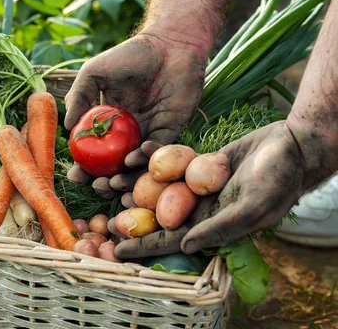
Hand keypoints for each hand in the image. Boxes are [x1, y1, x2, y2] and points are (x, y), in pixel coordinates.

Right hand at [64, 32, 206, 196]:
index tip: (76, 176)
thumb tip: (66, 128)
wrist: (169, 45)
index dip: (83, 168)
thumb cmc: (129, 56)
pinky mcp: (171, 132)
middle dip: (104, 182)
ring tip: (116, 181)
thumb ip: (78, 97)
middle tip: (98, 186)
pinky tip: (138, 154)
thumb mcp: (94, 73)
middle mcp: (126, 134)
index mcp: (106, 123)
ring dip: (126, 178)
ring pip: (136, 167)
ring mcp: (148, 134)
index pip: (92, 153)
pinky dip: (149, 158)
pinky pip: (159, 153)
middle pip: (113, 167)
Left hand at [115, 121, 312, 259]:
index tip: (116, 248)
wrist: (291, 145)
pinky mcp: (197, 163)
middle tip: (101, 207)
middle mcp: (200, 207)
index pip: (172, 240)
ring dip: (135, 183)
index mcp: (212, 224)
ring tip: (109, 179)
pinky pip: (170, 163)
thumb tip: (186, 246)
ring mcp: (197, 184)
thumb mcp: (254, 205)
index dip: (144, 245)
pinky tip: (136, 152)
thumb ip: (222, 226)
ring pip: (159, 187)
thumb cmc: (279, 178)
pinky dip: (153, 158)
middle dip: (129, 212)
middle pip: (157, 213)